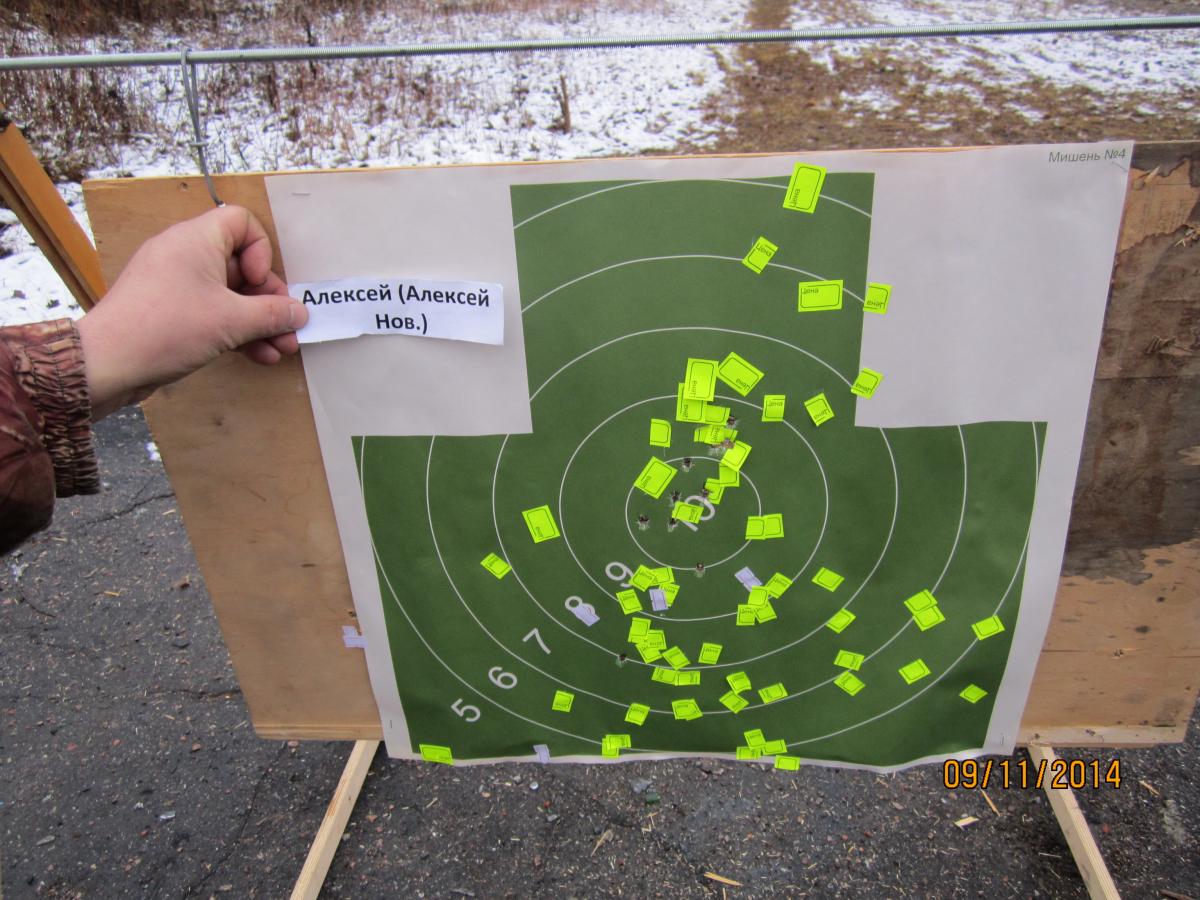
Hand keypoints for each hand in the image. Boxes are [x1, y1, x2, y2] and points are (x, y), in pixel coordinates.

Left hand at [76, 205, 308, 419]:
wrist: (108, 363)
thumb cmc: (165, 328)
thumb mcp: (231, 321)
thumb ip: (272, 314)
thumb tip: (299, 313)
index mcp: (196, 240)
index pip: (242, 223)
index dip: (261, 251)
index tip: (261, 283)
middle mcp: (184, 254)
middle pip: (241, 265)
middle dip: (269, 300)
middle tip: (287, 327)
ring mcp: (176, 284)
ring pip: (230, 294)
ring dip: (258, 322)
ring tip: (281, 348)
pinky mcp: (170, 311)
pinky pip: (213, 312)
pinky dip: (236, 330)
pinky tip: (259, 355)